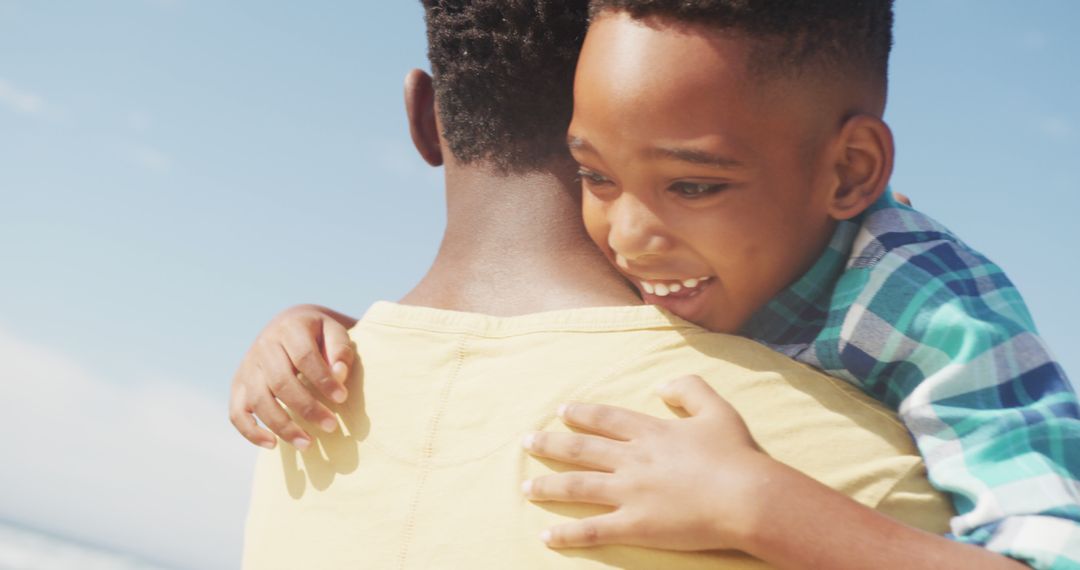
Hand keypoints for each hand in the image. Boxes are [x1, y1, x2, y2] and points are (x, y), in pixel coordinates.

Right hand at [229, 304, 356, 449]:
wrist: (290, 325)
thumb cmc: (319, 334)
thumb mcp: (334, 331)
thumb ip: (340, 350)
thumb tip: (339, 375)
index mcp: (289, 328)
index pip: (304, 357)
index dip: (323, 380)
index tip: (342, 399)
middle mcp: (263, 346)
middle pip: (281, 382)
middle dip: (307, 408)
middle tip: (331, 426)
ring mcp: (248, 367)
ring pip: (258, 400)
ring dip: (282, 426)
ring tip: (307, 444)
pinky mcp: (238, 385)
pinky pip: (237, 413)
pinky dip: (250, 432)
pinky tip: (272, 445)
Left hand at [522, 375, 774, 551]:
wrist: (747, 497)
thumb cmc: (736, 455)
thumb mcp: (717, 409)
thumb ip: (689, 389)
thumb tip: (661, 386)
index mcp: (651, 432)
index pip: (606, 419)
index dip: (582, 415)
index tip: (562, 412)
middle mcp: (633, 459)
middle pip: (581, 450)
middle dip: (551, 445)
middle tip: (528, 442)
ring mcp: (630, 493)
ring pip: (578, 487)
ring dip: (549, 487)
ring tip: (526, 488)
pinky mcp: (635, 525)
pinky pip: (593, 530)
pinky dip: (568, 534)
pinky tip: (547, 536)